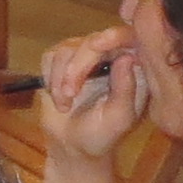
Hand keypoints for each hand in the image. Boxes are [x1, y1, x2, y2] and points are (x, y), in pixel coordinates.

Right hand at [35, 26, 150, 163]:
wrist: (74, 147)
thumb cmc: (103, 135)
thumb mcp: (119, 118)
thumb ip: (125, 89)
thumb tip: (127, 57)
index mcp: (132, 67)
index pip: (128, 38)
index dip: (113, 36)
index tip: (96, 46)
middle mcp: (109, 56)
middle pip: (92, 41)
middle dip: (77, 67)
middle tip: (70, 95)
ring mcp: (84, 57)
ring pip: (67, 48)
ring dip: (60, 78)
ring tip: (64, 103)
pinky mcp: (60, 62)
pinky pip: (50, 56)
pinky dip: (50, 78)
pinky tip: (57, 97)